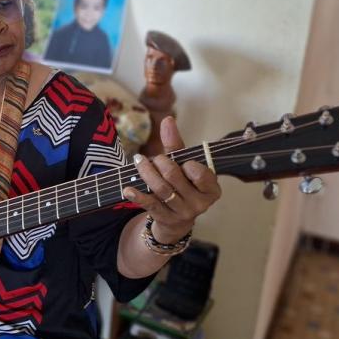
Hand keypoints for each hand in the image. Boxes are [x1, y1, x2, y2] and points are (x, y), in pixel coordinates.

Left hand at [123, 116, 220, 242]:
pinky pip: (150, 205)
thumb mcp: (184, 165)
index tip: (179, 159)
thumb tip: (168, 120)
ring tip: (138, 161)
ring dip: (147, 173)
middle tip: (153, 158)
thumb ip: (176, 144)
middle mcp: (200, 203)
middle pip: (174, 177)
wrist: (177, 219)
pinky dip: (137, 196)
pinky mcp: (165, 218)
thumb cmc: (183, 184)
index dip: (186, 164)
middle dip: (161, 163)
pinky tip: (127, 189)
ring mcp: (182, 213)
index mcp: (211, 189)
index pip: (200, 173)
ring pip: (161, 189)